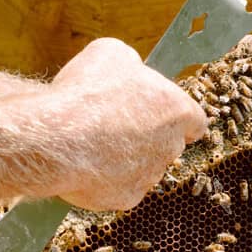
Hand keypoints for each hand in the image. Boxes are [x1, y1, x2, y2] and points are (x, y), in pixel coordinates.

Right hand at [44, 38, 207, 210]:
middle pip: (166, 143)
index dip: (176, 116)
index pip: (195, 121)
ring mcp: (149, 176)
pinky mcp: (126, 198)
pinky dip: (104, 178)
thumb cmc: (86, 92)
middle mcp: (170, 147)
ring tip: (90, 140)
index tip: (159, 114)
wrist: (56, 138)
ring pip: (142, 167)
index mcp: (176, 110)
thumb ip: (131, 64)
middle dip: (145, 135)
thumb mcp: (110, 53)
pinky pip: (119, 187)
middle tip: (113, 122)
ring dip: (123, 157)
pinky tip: (83, 161)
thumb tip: (130, 70)